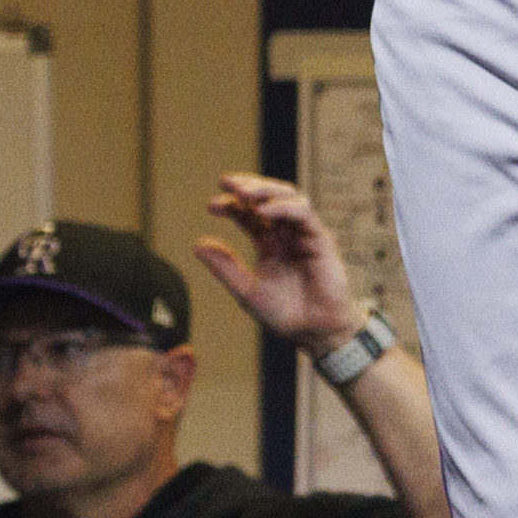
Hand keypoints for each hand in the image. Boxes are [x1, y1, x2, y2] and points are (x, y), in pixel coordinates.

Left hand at [194, 172, 360, 347]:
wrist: (315, 334)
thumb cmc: (285, 315)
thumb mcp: (248, 290)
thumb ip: (225, 268)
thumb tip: (196, 244)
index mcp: (268, 243)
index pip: (248, 214)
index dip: (231, 205)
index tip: (211, 206)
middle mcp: (285, 234)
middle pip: (267, 198)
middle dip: (248, 186)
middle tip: (226, 183)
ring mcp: (303, 234)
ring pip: (288, 197)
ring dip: (265, 190)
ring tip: (243, 193)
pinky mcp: (320, 239)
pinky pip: (303, 214)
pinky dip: (284, 207)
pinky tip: (264, 210)